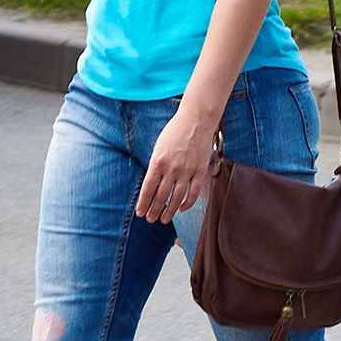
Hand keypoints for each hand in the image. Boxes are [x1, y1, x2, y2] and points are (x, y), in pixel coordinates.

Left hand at [135, 98, 220, 222]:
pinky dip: (187, 203)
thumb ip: (155, 166)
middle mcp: (172, 169)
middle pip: (161, 196)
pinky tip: (182, 208)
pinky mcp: (200, 171)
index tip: (140, 213)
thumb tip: (152, 186)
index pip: (148, 189)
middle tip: (150, 219)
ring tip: (163, 219)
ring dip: (169, 211)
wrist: (196, 121)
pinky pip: (193, 193)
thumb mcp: (158, 147)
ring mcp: (187, 171)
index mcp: (158, 162)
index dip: (143, 203)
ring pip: (176, 198)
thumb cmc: (174, 132)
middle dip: (154, 210)